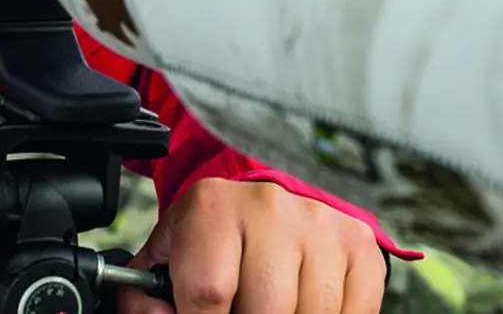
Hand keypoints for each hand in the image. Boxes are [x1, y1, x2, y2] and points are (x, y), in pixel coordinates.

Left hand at [118, 178, 386, 313]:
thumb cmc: (213, 236)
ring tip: (266, 308)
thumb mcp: (168, 254)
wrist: (264, 200)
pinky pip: (353, 312)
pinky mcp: (357, 244)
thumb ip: (145, 294)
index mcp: (212, 209)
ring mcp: (319, 226)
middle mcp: (269, 209)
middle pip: (266, 310)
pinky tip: (302, 308)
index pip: (208, 292)